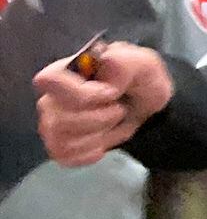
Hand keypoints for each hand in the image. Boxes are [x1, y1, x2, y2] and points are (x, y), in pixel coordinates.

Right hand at [34, 43, 173, 166]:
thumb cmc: (138, 81)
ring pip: (65, 140)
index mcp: (64, 71)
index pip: (49, 81)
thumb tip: (106, 64)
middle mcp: (51, 97)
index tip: (111, 94)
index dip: (82, 93)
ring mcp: (52, 123)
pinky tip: (104, 141)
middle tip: (120, 109)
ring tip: (113, 124)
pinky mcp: (59, 145)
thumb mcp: (142, 64)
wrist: (146, 108)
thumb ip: (125, 62)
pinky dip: (92, 152)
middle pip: (61, 118)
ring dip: (100, 137)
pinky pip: (66, 156)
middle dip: (101, 119)